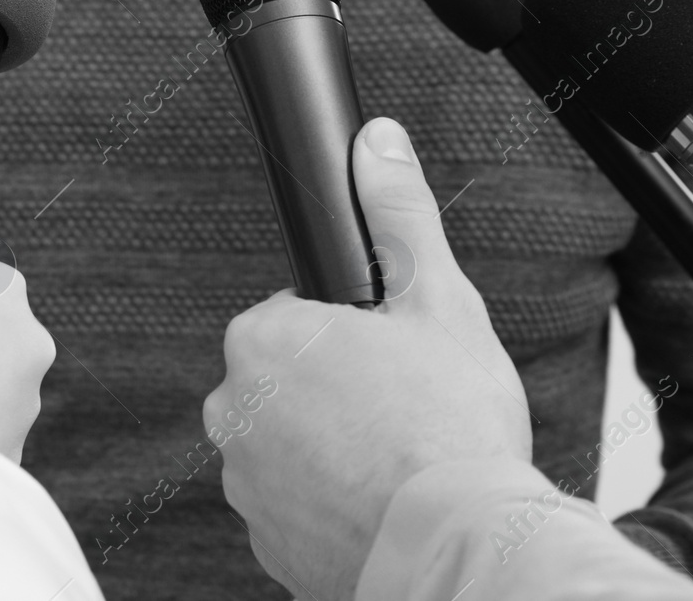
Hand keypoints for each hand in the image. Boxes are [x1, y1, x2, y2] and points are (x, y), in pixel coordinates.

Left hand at [206, 117, 529, 600]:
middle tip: (403, 405)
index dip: (351, 330)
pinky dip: (333, 501)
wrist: (458, 549)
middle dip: (338, 387)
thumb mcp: (436, 299)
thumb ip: (397, 213)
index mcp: (263, 339)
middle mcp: (234, 411)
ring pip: (292, 442)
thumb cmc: (448, 431)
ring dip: (334, 447)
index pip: (295, 315)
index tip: (390, 355)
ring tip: (400, 456)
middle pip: (289, 379)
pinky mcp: (266, 541)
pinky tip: (383, 499)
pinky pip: (298, 503)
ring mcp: (245, 483)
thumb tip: (377, 143)